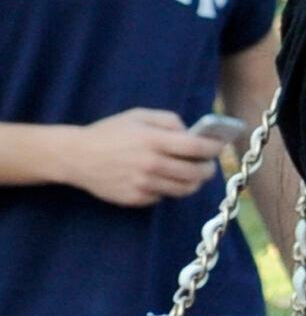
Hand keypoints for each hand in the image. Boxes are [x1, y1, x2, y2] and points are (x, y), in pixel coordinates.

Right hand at [65, 108, 219, 207]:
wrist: (76, 156)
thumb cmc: (110, 132)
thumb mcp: (139, 116)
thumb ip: (170, 121)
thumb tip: (193, 133)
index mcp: (153, 140)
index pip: (198, 148)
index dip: (214, 148)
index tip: (219, 146)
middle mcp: (150, 164)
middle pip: (197, 173)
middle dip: (208, 168)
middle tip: (208, 164)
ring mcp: (143, 184)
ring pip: (185, 189)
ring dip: (193, 181)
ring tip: (191, 173)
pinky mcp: (135, 199)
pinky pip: (164, 196)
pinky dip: (168, 188)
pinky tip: (162, 179)